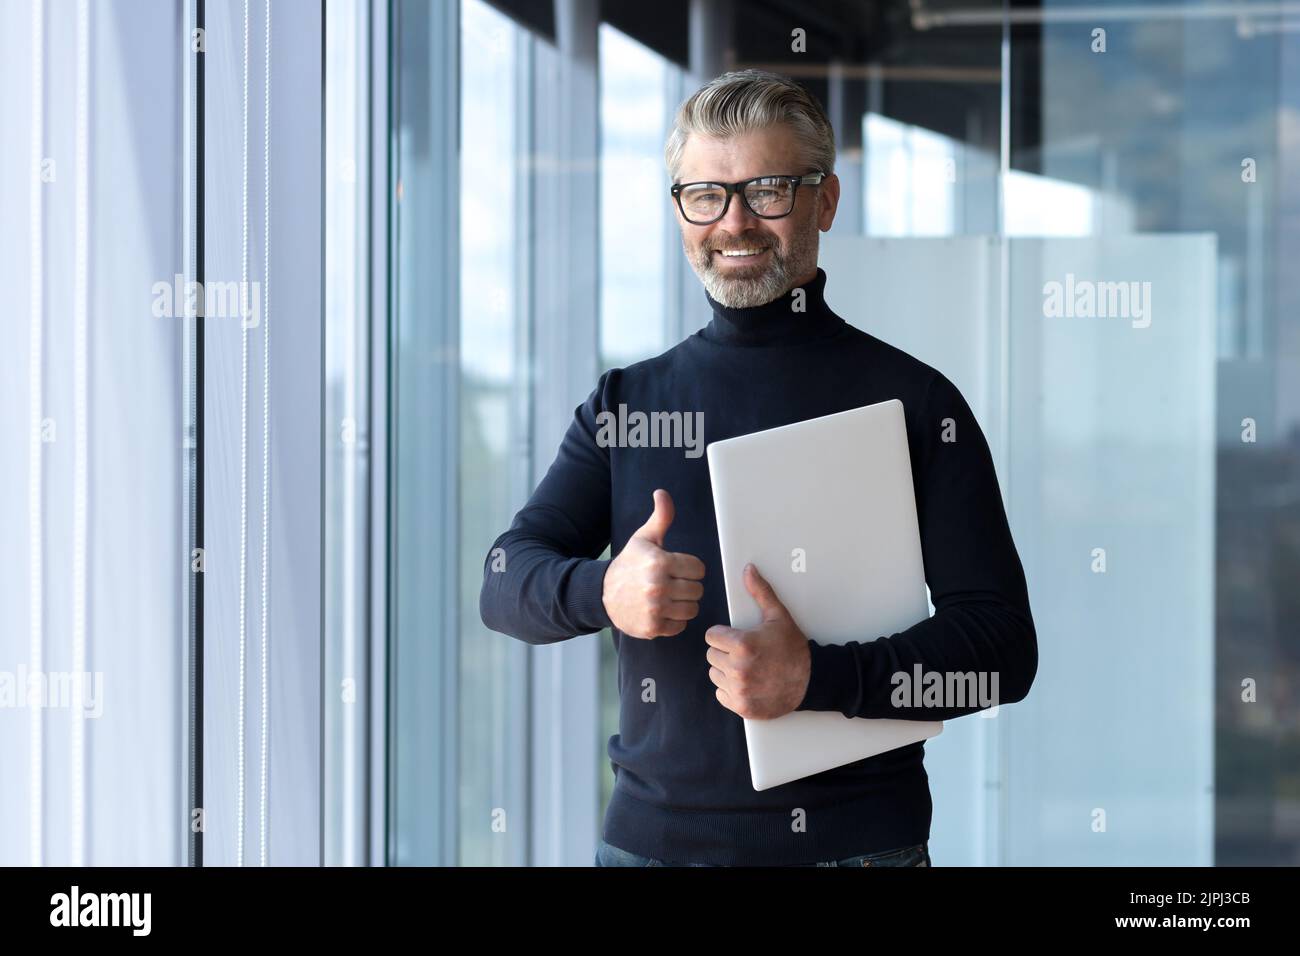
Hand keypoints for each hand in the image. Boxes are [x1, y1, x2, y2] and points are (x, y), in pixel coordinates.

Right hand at [602, 489, 705, 638]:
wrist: (602, 594)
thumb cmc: (629, 564)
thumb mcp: (644, 538)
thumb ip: (661, 517)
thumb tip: (662, 493)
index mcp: (660, 562)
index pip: (699, 569)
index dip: (689, 568)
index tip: (676, 568)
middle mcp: (658, 586)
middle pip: (697, 590)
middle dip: (687, 586)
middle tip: (670, 583)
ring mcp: (655, 609)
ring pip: (692, 609)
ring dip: (683, 604)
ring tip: (668, 597)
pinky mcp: (652, 628)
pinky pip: (681, 626)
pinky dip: (674, 621)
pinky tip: (661, 611)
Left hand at [706, 563, 810, 718]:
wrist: (811, 681)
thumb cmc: (793, 648)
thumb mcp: (778, 617)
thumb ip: (760, 592)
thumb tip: (748, 570)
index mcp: (743, 645)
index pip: (711, 636)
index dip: (723, 635)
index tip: (735, 637)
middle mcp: (738, 669)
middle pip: (711, 655)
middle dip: (724, 652)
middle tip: (743, 653)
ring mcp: (739, 690)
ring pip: (714, 674)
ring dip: (725, 670)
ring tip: (746, 667)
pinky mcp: (741, 706)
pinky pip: (720, 694)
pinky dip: (730, 689)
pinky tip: (746, 682)